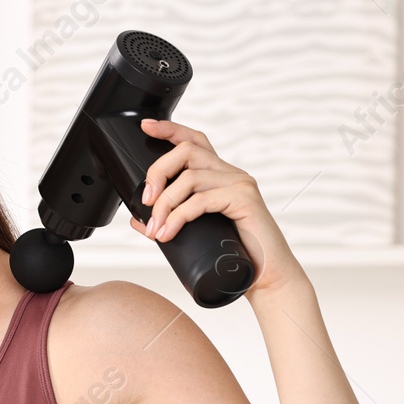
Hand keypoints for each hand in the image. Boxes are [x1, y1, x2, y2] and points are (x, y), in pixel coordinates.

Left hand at [131, 117, 305, 297]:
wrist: (266, 277)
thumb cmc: (234, 255)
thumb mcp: (195, 234)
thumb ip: (168, 222)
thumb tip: (137, 220)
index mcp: (219, 176)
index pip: (194, 141)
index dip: (170, 129)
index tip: (146, 126)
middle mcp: (231, 174)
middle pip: (186, 151)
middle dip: (158, 172)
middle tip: (146, 201)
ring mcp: (240, 184)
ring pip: (190, 177)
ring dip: (164, 203)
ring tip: (156, 229)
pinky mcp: (244, 200)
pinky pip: (202, 200)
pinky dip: (178, 216)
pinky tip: (168, 233)